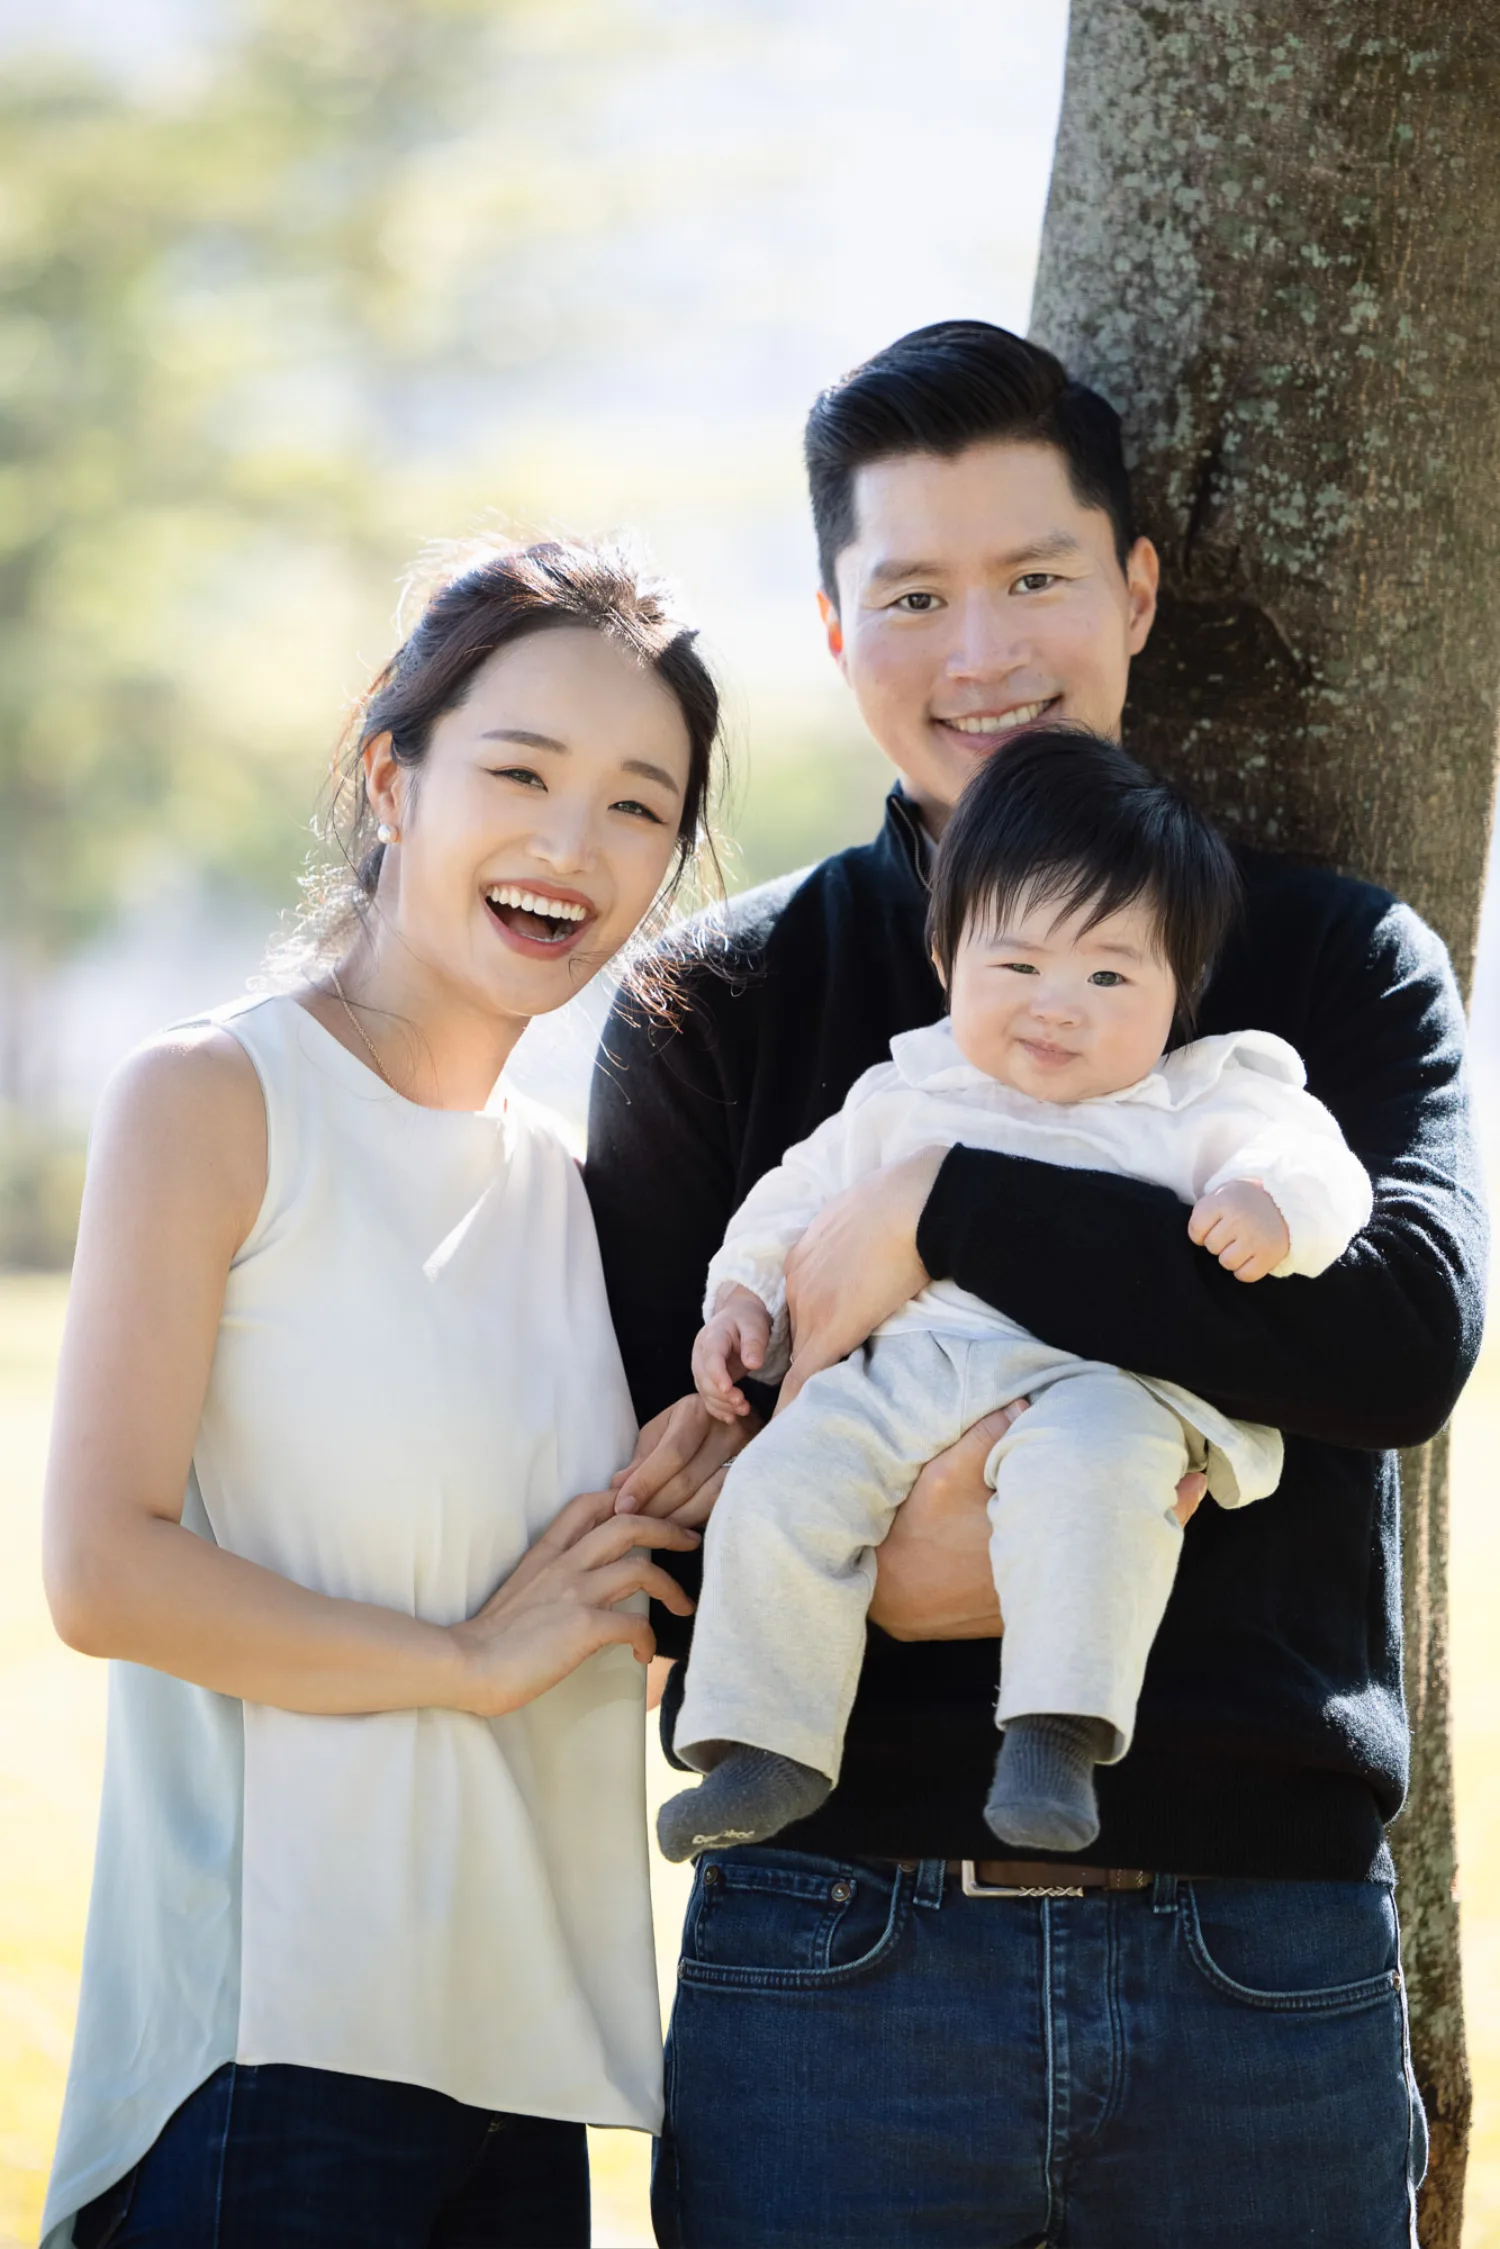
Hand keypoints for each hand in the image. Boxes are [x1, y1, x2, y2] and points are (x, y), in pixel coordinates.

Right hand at [448, 1488, 698, 1716]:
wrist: (466, 1664)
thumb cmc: (491, 1637)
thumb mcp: (520, 1588)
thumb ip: (550, 1576)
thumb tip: (581, 1585)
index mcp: (547, 1552)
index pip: (590, 1504)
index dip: (625, 1499)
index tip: (649, 1511)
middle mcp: (565, 1563)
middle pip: (629, 1523)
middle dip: (668, 1528)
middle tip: (691, 1540)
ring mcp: (575, 1591)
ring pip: (641, 1568)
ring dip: (672, 1588)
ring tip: (683, 1606)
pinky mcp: (583, 1625)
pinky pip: (635, 1624)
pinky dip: (647, 1639)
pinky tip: (643, 1654)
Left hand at [612, 1393, 758, 1523]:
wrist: (737, 1421)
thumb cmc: (691, 1426)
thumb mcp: (662, 1430)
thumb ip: (643, 1457)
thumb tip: (618, 1486)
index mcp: (698, 1411)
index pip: (671, 1454)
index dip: (645, 1483)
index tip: (622, 1506)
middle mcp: (728, 1430)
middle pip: (688, 1480)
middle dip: (655, 1506)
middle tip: (632, 1524)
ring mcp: (748, 1454)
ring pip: (707, 1498)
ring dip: (675, 1519)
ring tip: (652, 1530)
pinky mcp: (756, 1477)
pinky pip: (723, 1506)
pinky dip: (698, 1520)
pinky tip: (679, 1530)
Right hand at [692, 1285, 773, 1422]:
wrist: (738, 1316)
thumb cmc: (747, 1319)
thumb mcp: (754, 1325)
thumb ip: (753, 1343)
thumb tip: (753, 1364)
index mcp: (712, 1336)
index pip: (711, 1358)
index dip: (717, 1375)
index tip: (729, 1389)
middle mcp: (701, 1352)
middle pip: (704, 1378)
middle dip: (722, 1395)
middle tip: (743, 1404)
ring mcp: (701, 1366)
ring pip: (704, 1390)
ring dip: (722, 1404)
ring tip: (743, 1411)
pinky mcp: (706, 1377)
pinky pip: (707, 1396)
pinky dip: (717, 1409)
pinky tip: (731, 1418)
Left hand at [780, 1146, 944, 1407]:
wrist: (916, 1201)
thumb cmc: (912, 1198)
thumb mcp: (876, 1213)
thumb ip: (869, 1238)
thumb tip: (891, 1244)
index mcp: (808, 1254)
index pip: (806, 1304)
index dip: (819, 1328)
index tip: (827, 1345)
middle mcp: (797, 1280)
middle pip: (798, 1334)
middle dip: (809, 1359)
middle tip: (815, 1392)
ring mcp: (810, 1305)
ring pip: (801, 1357)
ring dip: (808, 1383)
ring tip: (809, 1415)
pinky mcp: (830, 1329)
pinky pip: (804, 1377)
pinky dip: (795, 1405)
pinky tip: (791, 1430)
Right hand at [868, 1405, 1209, 1642]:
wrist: (879, 1593)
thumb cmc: (912, 1532)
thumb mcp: (941, 1474)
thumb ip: (987, 1435)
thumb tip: (1030, 1400)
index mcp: (1042, 1543)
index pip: (1120, 1519)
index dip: (1163, 1498)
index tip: (1193, 1472)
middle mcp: (1048, 1583)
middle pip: (1121, 1547)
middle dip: (1153, 1512)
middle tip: (1191, 1481)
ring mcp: (1035, 1602)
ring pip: (1097, 1569)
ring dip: (1119, 1534)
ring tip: (1159, 1500)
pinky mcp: (1018, 1613)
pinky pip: (1071, 1583)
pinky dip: (1087, 1556)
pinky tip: (1093, 1532)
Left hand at [1188, 1180, 1289, 1282]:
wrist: (1284, 1205)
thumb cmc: (1244, 1203)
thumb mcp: (1223, 1195)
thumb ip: (1204, 1212)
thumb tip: (1195, 1239)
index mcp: (1224, 1201)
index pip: (1196, 1229)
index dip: (1200, 1232)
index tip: (1213, 1226)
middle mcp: (1239, 1219)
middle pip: (1211, 1246)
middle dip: (1219, 1242)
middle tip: (1233, 1233)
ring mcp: (1255, 1238)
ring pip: (1227, 1262)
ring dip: (1231, 1257)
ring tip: (1242, 1244)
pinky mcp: (1269, 1255)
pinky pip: (1245, 1275)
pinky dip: (1245, 1270)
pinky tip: (1251, 1256)